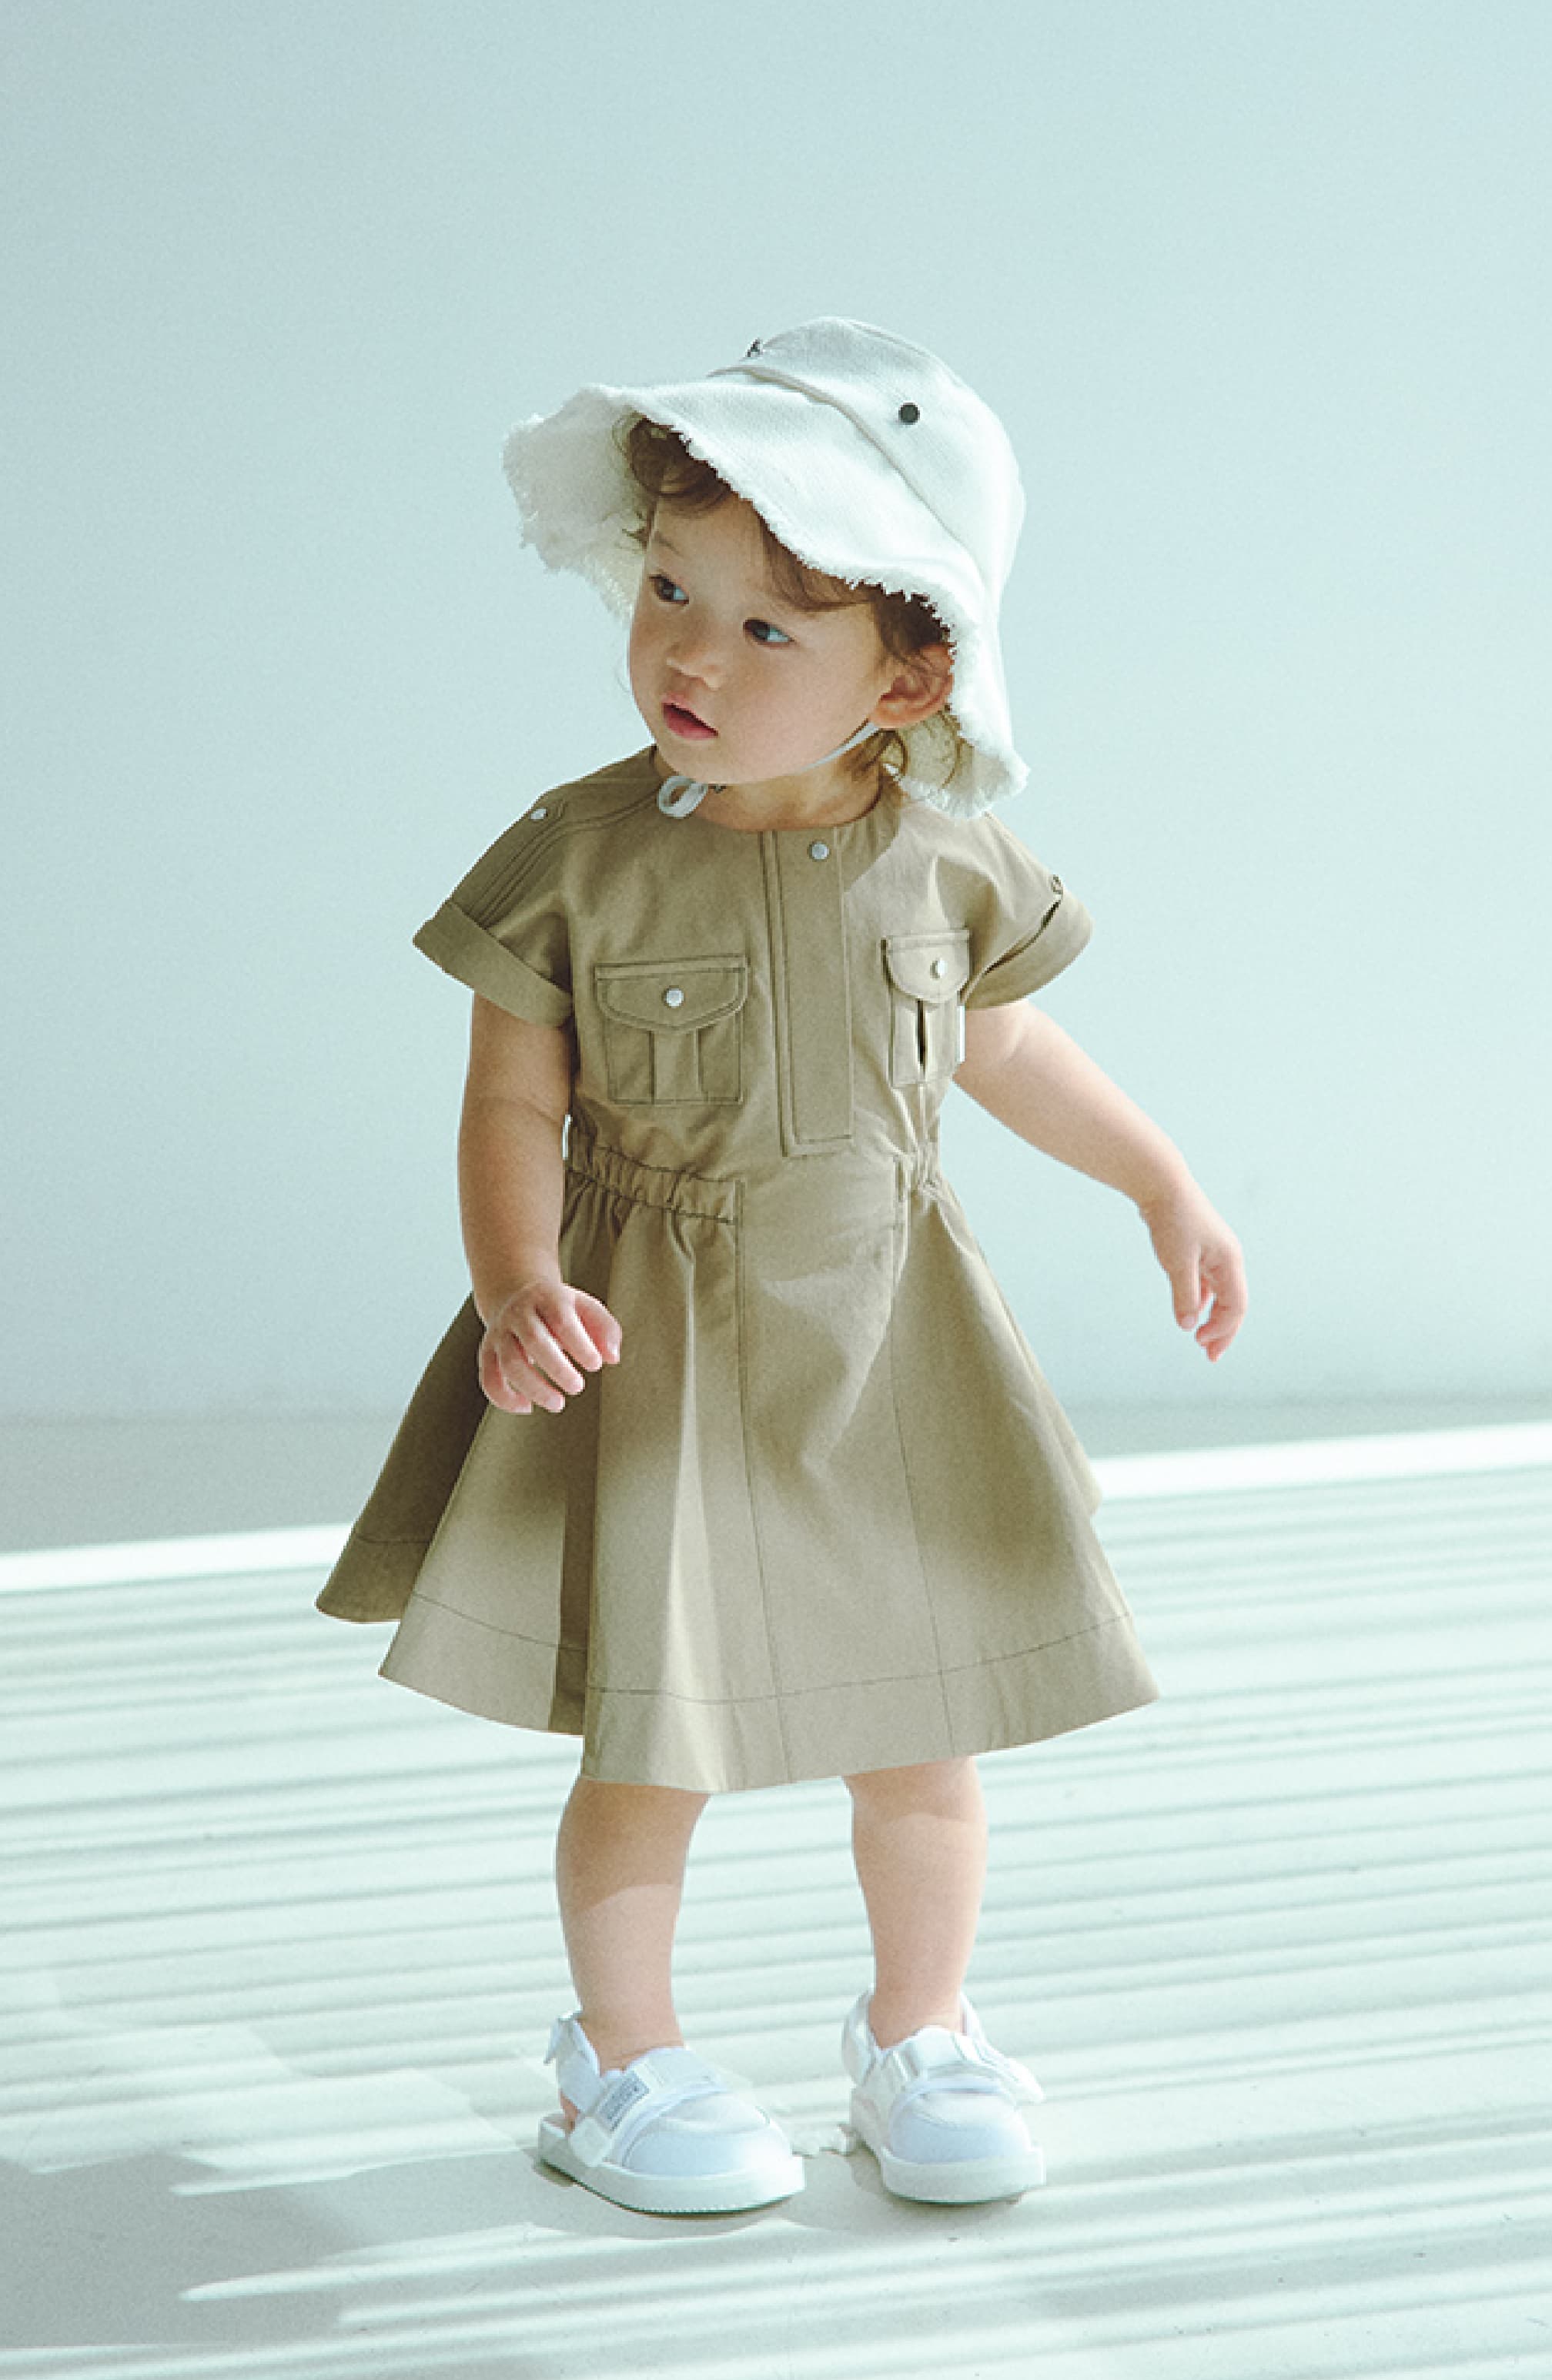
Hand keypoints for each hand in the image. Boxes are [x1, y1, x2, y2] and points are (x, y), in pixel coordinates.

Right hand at [478, 1276, 622, 1413]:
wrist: (514, 1294)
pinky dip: (504, 1398)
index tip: (595, 1364)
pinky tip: (527, 1407)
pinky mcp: (487, 1352)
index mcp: (547, 1297)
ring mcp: (500, 1333)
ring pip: (510, 1363)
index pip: (562, 1319)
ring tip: (557, 1403)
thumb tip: (612, 1357)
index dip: (579, 1344)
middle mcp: (519, 1314)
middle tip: (577, 1387)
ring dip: (534, 1388)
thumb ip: (605, 1329)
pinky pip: (489, 1378)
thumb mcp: (585, 1307)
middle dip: (557, 1368)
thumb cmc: (557, 1308)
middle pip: (533, 1340)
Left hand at [1136, 1177, 1247, 1362]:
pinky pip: (1205, 1282)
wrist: (1161, 1184)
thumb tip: (1188, 1326)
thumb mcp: (1177, 1262)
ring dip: (1211, 1317)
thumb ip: (1184, 1296)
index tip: (1202, 1346)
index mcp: (1230, 1262)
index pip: (1236, 1306)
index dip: (1223, 1330)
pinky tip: (1192, 1312)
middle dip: (1222, 1331)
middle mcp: (1227, 1259)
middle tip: (1210, 1356)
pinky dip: (1201, 1300)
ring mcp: (1214, 1254)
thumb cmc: (1172, 1220)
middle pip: (1232, 1304)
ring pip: (1219, 1294)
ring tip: (1200, 1339)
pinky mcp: (1198, 1250)